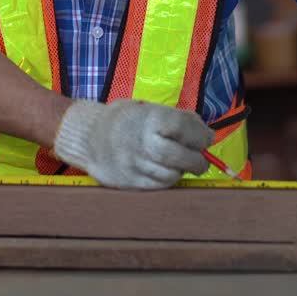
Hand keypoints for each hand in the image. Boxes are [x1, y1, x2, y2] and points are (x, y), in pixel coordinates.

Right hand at [53, 99, 212, 189]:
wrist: (89, 137)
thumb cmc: (127, 121)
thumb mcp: (149, 109)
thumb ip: (177, 119)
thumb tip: (207, 135)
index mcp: (147, 118)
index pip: (182, 126)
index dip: (200, 135)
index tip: (207, 139)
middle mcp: (140, 142)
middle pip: (178, 157)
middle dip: (196, 161)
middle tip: (201, 161)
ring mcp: (133, 164)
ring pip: (170, 175)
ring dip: (181, 171)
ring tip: (179, 163)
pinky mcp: (128, 182)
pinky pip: (157, 186)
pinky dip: (166, 180)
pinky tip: (164, 171)